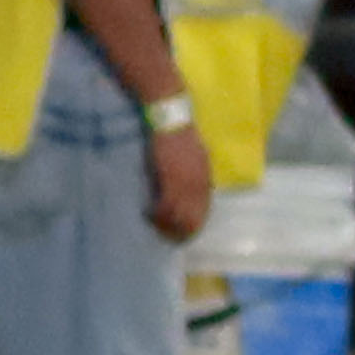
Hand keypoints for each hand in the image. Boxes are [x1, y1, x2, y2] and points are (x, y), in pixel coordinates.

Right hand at [146, 120, 212, 242]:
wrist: (173, 120)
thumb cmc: (182, 136)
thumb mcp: (198, 158)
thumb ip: (198, 174)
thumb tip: (198, 187)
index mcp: (206, 182)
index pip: (203, 213)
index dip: (192, 225)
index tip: (181, 232)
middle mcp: (200, 188)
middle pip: (194, 220)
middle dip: (181, 232)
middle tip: (165, 234)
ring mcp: (186, 186)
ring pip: (179, 217)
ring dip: (166, 225)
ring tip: (154, 224)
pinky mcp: (171, 180)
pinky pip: (166, 207)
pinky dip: (158, 215)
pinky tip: (148, 215)